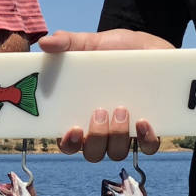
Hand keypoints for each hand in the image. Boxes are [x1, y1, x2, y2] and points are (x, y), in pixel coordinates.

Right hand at [38, 29, 166, 160]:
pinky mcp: (150, 129)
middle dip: (96, 139)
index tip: (73, 129)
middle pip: (93, 153)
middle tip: (100, 112)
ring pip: (117, 152)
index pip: (68, 143)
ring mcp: (126, 132)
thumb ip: (67, 42)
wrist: (150, 48)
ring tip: (122, 109)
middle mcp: (102, 130)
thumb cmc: (116, 50)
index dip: (68, 144)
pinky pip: (147, 146)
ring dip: (117, 137)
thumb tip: (45, 43)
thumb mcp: (91, 43)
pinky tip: (143, 122)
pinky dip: (145, 139)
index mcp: (81, 115)